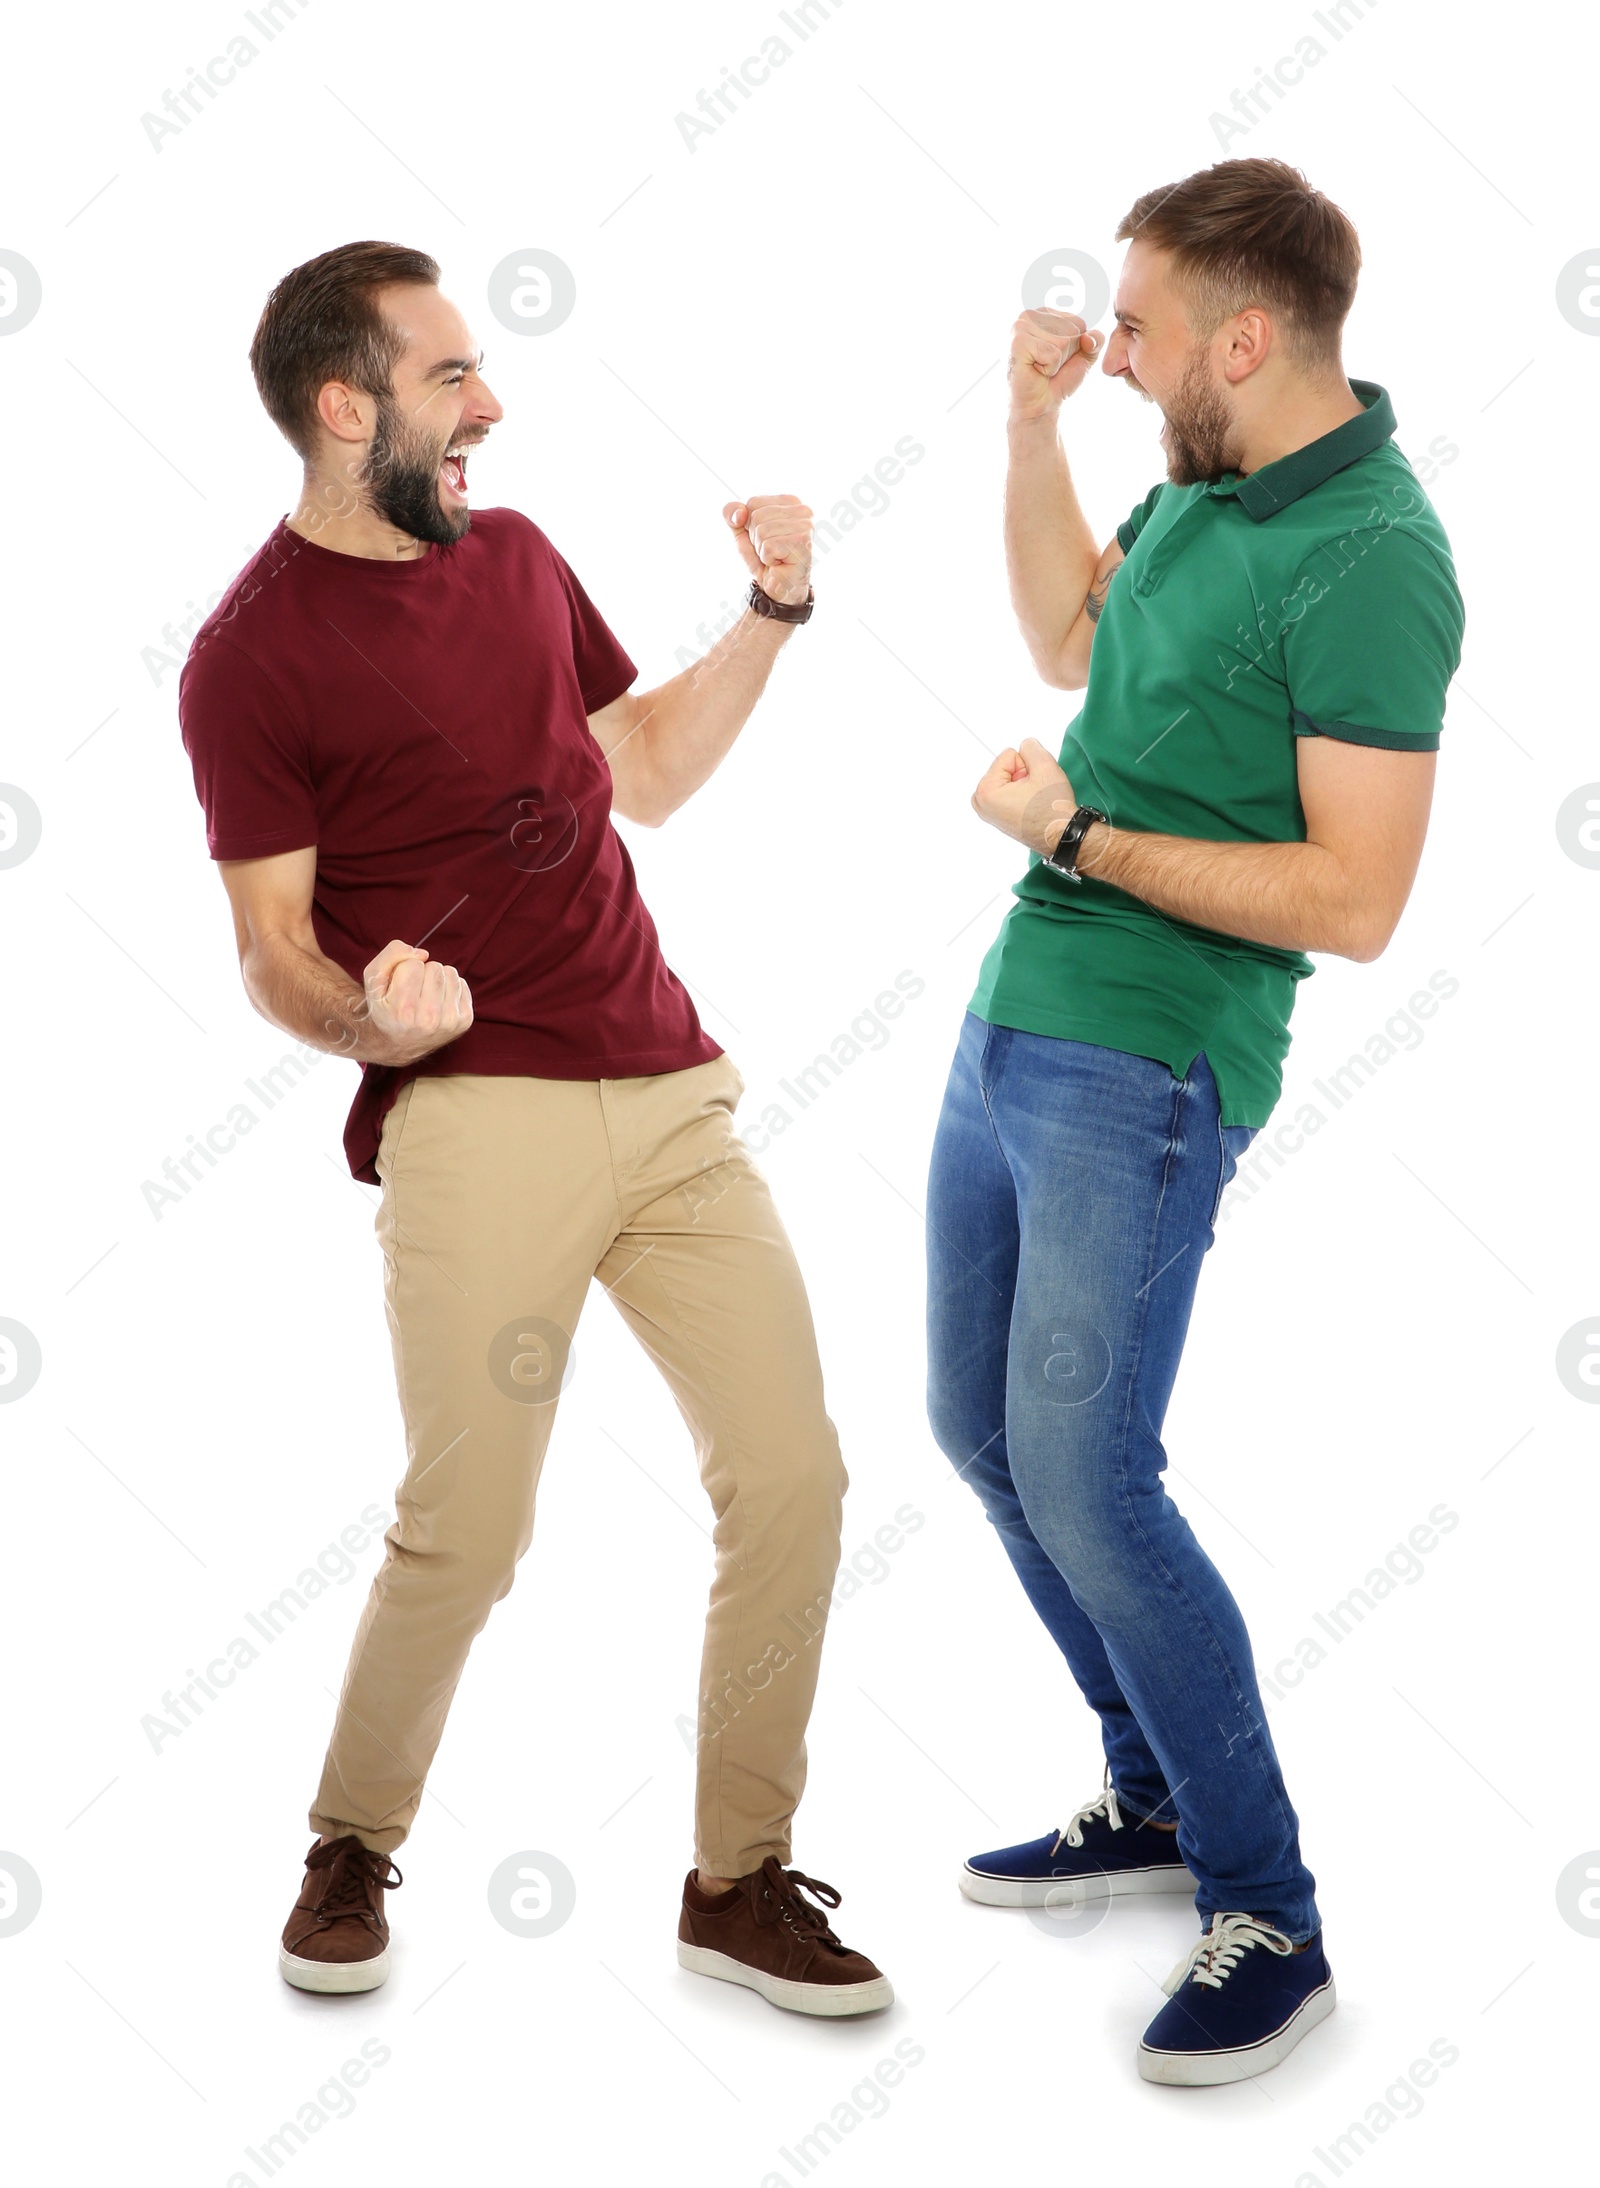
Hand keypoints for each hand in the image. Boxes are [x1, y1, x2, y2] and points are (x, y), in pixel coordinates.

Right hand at [360, 939, 473, 1064]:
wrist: (397, 1043)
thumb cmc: (384, 1005)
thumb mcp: (374, 979)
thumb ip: (392, 955)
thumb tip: (423, 954)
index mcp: (403, 1010)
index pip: (413, 965)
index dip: (404, 970)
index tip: (398, 987)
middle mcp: (428, 1019)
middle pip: (434, 967)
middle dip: (422, 973)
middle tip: (412, 992)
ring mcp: (449, 1022)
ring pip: (450, 973)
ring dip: (437, 979)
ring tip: (425, 996)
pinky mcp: (464, 1021)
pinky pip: (462, 984)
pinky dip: (450, 988)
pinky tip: (438, 1002)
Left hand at [724, 493, 812, 607]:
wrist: (778, 589)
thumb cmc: (765, 559)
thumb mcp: (743, 533)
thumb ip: (733, 515)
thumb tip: (739, 512)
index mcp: (790, 501)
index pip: (753, 503)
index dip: (750, 525)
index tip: (766, 538)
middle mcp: (803, 510)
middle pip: (756, 516)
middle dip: (756, 538)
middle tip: (771, 551)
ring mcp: (806, 525)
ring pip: (762, 531)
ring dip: (762, 550)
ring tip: (776, 557)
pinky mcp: (803, 542)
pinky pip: (768, 546)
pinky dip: (768, 558)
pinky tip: (780, 563)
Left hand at [971, 737, 1077, 856]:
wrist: (1062, 836)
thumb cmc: (1052, 808)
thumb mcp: (1045, 766)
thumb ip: (1031, 748)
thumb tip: (1026, 746)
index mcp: (986, 791)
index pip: (1009, 755)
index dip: (1026, 765)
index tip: (1034, 783)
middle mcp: (981, 803)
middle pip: (1005, 767)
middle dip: (1022, 774)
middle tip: (1035, 792)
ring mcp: (989, 813)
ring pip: (1009, 779)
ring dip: (1023, 785)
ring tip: (1034, 800)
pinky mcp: (998, 818)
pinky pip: (1010, 793)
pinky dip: (1021, 795)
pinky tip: (1032, 807)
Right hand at [1008, 309, 1102, 424]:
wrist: (1040, 405)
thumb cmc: (1058, 379)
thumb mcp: (1084, 356)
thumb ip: (1096, 340)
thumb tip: (1088, 338)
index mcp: (1046, 313)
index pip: (1079, 323)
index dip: (1075, 347)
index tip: (1057, 357)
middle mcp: (1031, 315)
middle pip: (1072, 331)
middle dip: (1065, 354)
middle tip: (1048, 364)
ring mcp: (1021, 327)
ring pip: (1063, 342)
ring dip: (1056, 362)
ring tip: (1041, 367)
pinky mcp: (1018, 342)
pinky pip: (1052, 353)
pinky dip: (1049, 368)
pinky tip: (1035, 370)